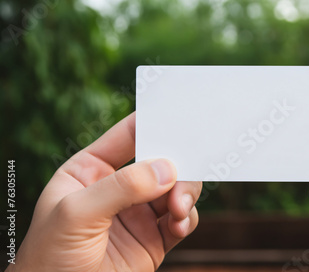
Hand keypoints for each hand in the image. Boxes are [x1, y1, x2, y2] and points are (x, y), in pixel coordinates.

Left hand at [8, 113, 201, 271]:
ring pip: (177, 189)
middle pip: (161, 162)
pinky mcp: (154, 239)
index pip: (128, 137)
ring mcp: (139, 213)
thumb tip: (166, 170)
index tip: (180, 121)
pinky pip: (181, 219)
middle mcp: (119, 188)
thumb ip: (121, 188)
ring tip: (178, 209)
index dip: (153, 125)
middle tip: (183, 177)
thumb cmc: (51, 258)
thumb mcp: (76, 214)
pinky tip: (178, 227)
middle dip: (177, 167)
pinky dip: (186, 219)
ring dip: (185, 194)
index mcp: (92, 169)